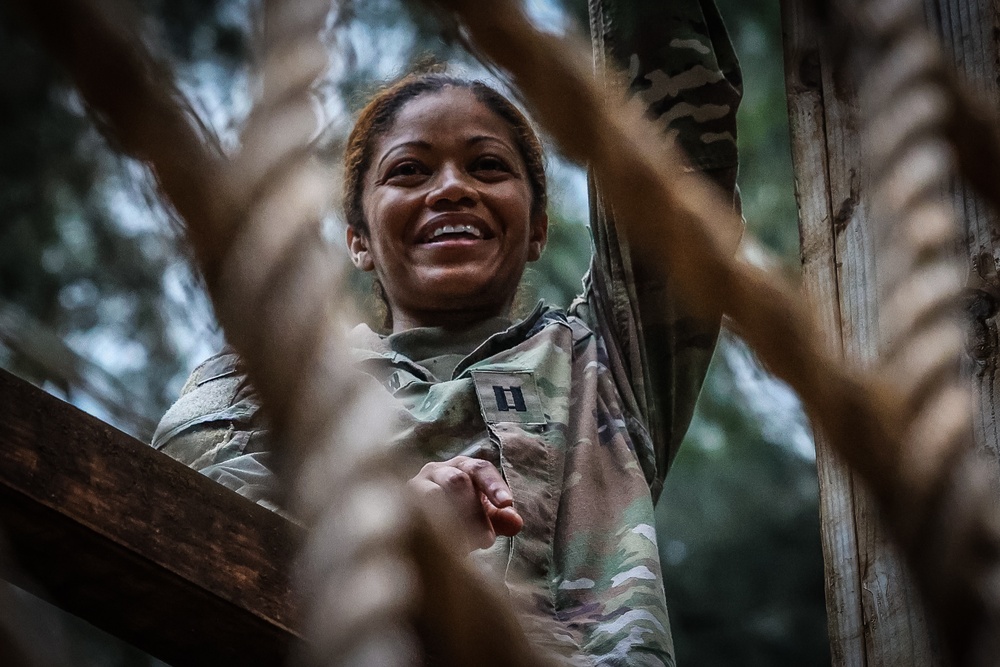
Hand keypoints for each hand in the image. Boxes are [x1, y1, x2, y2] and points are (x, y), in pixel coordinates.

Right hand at [408, 456, 523, 550]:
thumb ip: (501, 519)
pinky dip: (430, 530)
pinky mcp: (398, 505)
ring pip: (433, 496)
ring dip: (452, 522)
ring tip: (465, 548)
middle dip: (474, 511)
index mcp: (462, 467)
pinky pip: (414, 514)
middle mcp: (437, 471)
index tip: (507, 503)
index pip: (480, 469)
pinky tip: (442, 549)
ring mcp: (415, 486)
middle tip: (487, 541)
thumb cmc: (459, 516)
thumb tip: (515, 522)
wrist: (419, 527)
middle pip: (458, 481)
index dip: (494, 485)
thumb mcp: (483, 517)